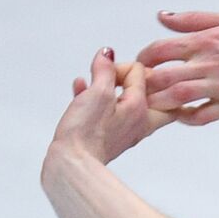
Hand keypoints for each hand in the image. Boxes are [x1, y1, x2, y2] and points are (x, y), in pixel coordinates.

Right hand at [51, 49, 175, 164]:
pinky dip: (95, 98)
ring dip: (106, 85)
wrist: (72, 164)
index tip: (105, 72)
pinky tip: (80, 89)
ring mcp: (126, 130)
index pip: (142, 73)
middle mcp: (140, 121)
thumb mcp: (98, 93)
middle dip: (125, 77)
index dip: (120, 66)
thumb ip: (105, 70)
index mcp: (143, 109)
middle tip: (110, 75)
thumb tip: (108, 53)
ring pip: (124, 99)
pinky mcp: (109, 136)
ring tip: (90, 81)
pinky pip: (108, 110)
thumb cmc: (87, 132)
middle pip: (146, 90)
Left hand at [136, 10, 218, 125]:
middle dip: (148, 82)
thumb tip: (162, 17)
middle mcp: (213, 64)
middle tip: (144, 85)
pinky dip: (186, 118)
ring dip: (162, 101)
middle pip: (164, 76)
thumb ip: (194, 20)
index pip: (161, 49)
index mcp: (209, 39)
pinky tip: (182, 114)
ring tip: (157, 101)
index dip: (145, 57)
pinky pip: (203, 116)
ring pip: (179, 98)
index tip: (144, 62)